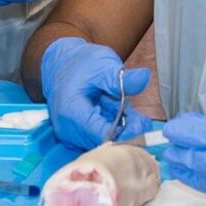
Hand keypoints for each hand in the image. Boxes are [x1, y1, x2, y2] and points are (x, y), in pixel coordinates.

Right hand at [39, 37, 153, 148]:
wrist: (62, 64)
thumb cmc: (81, 63)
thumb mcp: (104, 66)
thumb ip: (123, 78)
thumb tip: (144, 77)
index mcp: (71, 111)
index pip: (100, 134)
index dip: (124, 134)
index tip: (143, 125)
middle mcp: (67, 128)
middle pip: (102, 142)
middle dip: (125, 133)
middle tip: (143, 120)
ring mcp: (70, 134)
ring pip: (102, 142)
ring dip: (120, 132)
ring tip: (133, 115)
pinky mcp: (76, 135)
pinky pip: (97, 138)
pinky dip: (112, 130)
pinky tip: (122, 117)